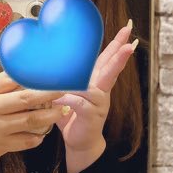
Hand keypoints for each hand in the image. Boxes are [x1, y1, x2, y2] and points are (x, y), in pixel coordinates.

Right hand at [0, 72, 59, 172]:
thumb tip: (25, 77)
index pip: (12, 79)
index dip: (33, 76)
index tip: (50, 74)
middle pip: (26, 99)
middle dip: (49, 94)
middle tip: (65, 90)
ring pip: (31, 121)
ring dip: (50, 116)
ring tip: (63, 111)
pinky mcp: (1, 146)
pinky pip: (26, 141)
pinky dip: (37, 137)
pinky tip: (43, 132)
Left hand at [53, 20, 137, 172]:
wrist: (79, 142)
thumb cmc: (70, 116)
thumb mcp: (65, 93)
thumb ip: (60, 79)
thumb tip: (42, 61)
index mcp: (95, 82)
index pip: (106, 59)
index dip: (115, 45)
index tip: (126, 30)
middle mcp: (100, 90)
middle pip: (111, 67)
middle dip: (120, 52)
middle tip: (129, 38)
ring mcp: (99, 102)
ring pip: (99, 82)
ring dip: (105, 69)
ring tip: (111, 61)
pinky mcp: (91, 114)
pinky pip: (79, 102)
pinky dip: (68, 98)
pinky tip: (60, 96)